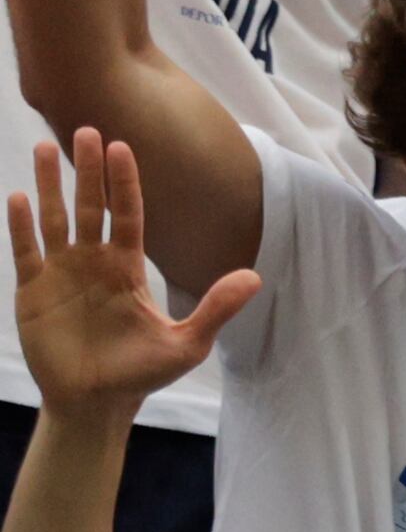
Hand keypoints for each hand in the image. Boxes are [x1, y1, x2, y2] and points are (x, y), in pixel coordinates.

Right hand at [7, 135, 251, 416]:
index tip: (123, 146)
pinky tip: (19, 198)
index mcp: (128, 268)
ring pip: (55, 219)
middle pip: (90, 206)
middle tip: (87, 128)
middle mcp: (94, 262)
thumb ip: (216, 308)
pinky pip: (26, 251)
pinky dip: (22, 226)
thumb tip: (256, 277)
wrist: (96, 402)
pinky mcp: (33, 291)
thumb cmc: (141, 373)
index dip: (125, 182)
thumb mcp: (187, 343)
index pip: (128, 214)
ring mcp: (62, 273)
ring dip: (49, 185)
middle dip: (88, 170)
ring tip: (43, 148)